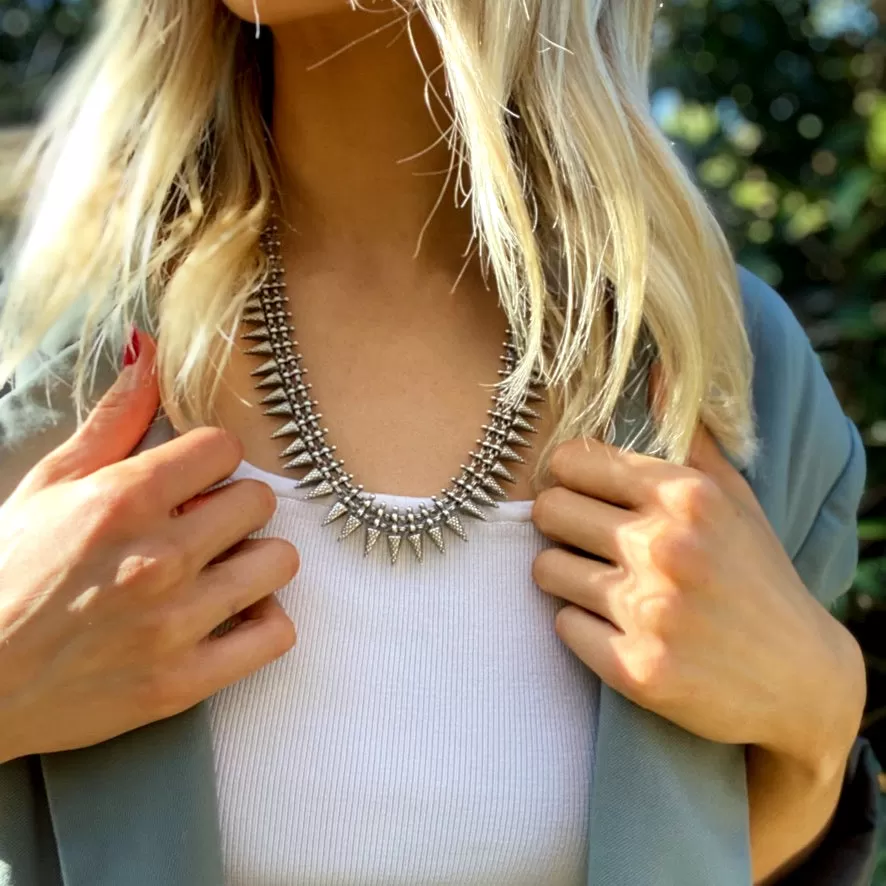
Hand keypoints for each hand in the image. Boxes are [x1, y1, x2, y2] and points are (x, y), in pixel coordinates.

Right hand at [0, 331, 298, 761]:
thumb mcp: (48, 484)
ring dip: (255, 561)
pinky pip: (275, 636)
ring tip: (221, 570)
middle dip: (235, 508)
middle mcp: (157, 557)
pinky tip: (232, 617)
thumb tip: (150, 350)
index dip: (210, 461)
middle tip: (204, 527)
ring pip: (279, 562)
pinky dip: (262, 624)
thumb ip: (112, 419)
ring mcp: (174, 623)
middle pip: (260, 501)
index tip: (193, 481)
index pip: (226, 448)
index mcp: (124, 499)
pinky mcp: (182, 682)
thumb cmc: (4, 572)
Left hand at [530, 426, 864, 777]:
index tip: (582, 492)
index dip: (567, 475)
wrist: (800, 679)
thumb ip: (690, 436)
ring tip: (601, 584)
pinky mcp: (636, 668)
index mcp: (687, 497)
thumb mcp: (735, 499)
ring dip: (565, 576)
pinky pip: (562, 625)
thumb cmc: (757, 577)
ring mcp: (650, 611)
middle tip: (584, 539)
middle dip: (559, 524)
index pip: (572, 459)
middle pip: (548, 510)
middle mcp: (665, 547)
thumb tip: (658, 369)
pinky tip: (614, 627)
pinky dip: (581, 626)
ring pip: (545, 569)